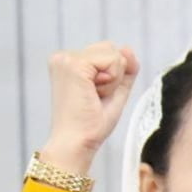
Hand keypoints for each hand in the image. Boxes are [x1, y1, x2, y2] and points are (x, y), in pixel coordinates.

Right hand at [39, 41, 139, 174]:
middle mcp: (63, 57)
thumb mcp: (114, 92)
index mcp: (69, 63)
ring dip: (113, 80)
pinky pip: (112, 60)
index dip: (112, 77)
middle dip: (113, 76)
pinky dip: (112, 81)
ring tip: (93, 97)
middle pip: (110, 48)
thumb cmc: (91, 125)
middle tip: (94, 98)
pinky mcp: (73, 64)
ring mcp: (66, 58)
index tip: (93, 97)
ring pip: (113, 53)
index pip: (106, 52)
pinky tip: (94, 94)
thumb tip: (127, 48)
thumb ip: (124, 70)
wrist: (77, 143)